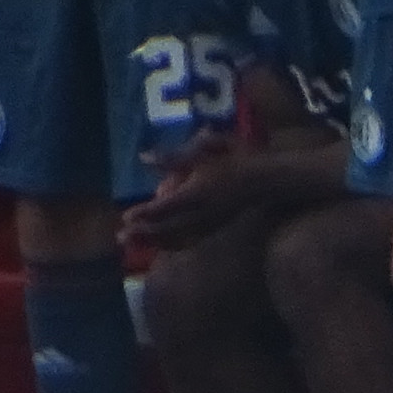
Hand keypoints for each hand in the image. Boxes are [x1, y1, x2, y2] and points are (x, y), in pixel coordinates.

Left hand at [119, 153, 245, 252]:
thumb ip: (173, 156)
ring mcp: (212, 224)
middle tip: (121, 237)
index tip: (126, 217)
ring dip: (155, 242)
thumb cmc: (238, 157)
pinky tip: (161, 244)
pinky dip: (172, 244)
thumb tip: (143, 157)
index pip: (166, 208)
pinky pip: (190, 240)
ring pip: (179, 239)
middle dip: (145, 234)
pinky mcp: (217, 228)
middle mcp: (204, 214)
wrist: (271, 178)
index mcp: (198, 193)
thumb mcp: (205, 148)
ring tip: (135, 243)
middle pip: (169, 230)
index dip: (145, 213)